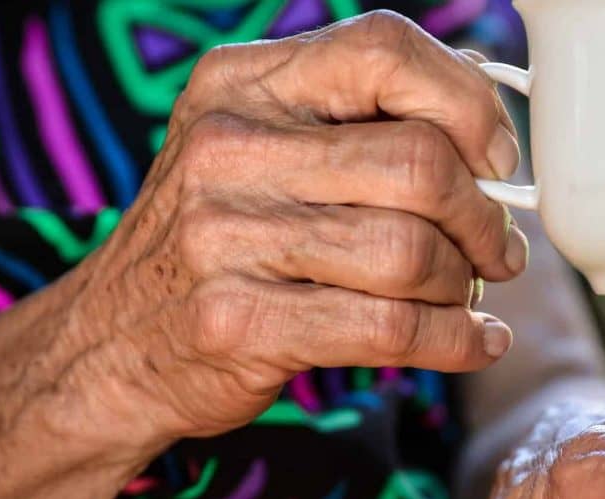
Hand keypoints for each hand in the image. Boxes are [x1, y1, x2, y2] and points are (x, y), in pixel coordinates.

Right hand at [35, 11, 524, 444]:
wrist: (109, 343)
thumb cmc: (220, 236)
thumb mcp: (261, 145)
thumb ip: (356, 114)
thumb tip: (482, 100)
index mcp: (243, 83)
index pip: (384, 49)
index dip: (466, 103)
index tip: (495, 159)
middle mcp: (229, 147)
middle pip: (418, 162)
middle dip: (482, 216)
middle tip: (495, 248)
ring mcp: (225, 236)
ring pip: (411, 251)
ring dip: (465, 282)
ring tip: (469, 292)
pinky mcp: (239, 321)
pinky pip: (391, 327)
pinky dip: (456, 339)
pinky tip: (475, 340)